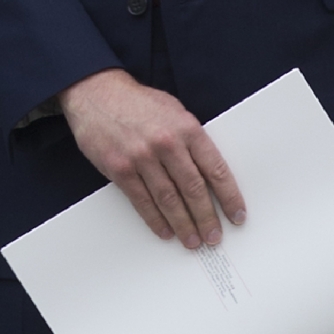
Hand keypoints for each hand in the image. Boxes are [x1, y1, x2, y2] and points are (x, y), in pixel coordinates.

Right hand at [60, 67, 245, 248]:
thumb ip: (192, 139)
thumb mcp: (174, 111)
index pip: (215, 169)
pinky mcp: (120, 169)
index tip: (237, 216)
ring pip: (169, 200)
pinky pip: (142, 201)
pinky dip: (155, 220)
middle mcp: (166, 144)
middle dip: (207, 218)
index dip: (229, 197)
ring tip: (192, 241)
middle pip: (194, 190)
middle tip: (214, 237)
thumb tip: (209, 172)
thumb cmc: (138, 103)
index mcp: (187, 128)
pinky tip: (165, 231)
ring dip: (183, 225)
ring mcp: (141, 158)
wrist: (96, 93)